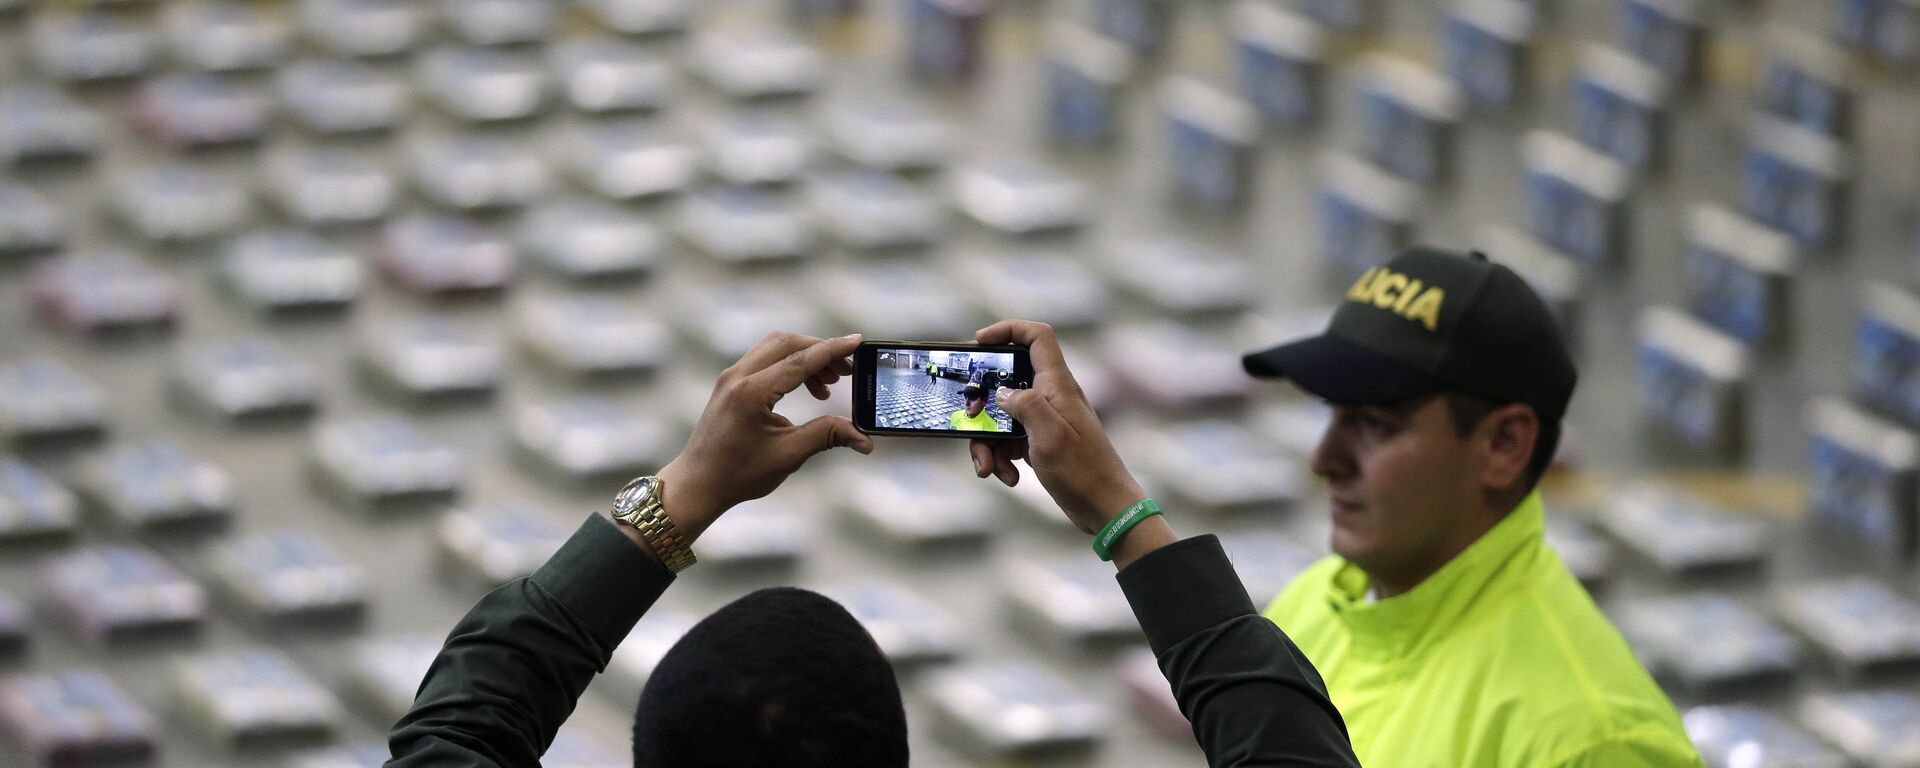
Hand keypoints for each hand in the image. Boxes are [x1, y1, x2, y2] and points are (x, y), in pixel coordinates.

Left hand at [656, 332, 873, 541]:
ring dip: (805, 356)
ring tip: (829, 383)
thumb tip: (863, 439)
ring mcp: (730, 377)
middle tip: (847, 369)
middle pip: (787, 343)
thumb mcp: (788, 455)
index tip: (858, 341)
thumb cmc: (739, 474)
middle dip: (821, 350)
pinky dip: (789, 365)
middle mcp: (738, 377)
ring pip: (774, 347)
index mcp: (751, 393)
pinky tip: (806, 387)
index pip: (800, 360)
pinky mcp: (730, 383)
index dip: (832, 350)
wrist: (698, 484)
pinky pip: (764, 359)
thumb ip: (827, 436)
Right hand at [967, 320, 1147, 533]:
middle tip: (971, 421)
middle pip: (1006, 382)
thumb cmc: (1084, 471)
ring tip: (988, 468)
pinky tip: (1009, 477)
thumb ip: (1025, 404)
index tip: (979, 342)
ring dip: (988, 442)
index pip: (1037, 338)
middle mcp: (1052, 398)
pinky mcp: (1041, 444)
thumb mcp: (1049, 435)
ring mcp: (1046, 421)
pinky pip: (1010, 442)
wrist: (1105, 509)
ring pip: (1003, 417)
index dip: (1008, 330)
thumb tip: (1002, 393)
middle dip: (982, 405)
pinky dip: (1002, 458)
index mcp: (1058, 386)